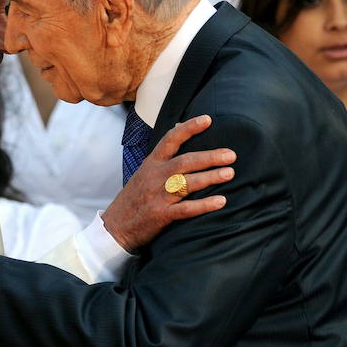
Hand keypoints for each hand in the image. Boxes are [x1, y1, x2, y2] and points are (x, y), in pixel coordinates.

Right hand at [102, 115, 235, 251]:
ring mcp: (158, 196)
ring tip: (230, 173)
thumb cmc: (134, 197)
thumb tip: (178, 127)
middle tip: (231, 155)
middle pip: (184, 162)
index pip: (170, 140)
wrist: (115, 226)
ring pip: (186, 183)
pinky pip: (186, 209)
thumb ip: (163, 154)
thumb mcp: (144, 171)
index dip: (189, 128)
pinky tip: (221, 201)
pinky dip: (204, 205)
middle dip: (209, 157)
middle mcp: (155, 176)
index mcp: (152, 163)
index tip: (208, 119)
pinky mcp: (161, 215)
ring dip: (210, 177)